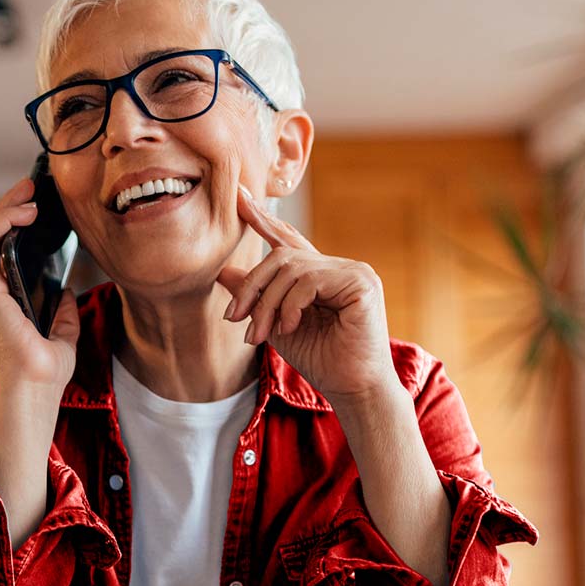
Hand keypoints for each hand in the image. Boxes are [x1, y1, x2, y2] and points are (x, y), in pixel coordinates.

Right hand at [0, 177, 80, 397]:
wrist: (31, 393)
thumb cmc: (41, 376)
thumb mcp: (60, 336)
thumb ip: (60, 313)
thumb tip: (66, 291)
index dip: (8, 227)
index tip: (31, 208)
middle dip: (6, 209)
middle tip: (29, 188)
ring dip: (4, 209)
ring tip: (28, 192)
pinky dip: (2, 221)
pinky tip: (24, 211)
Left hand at [216, 185, 397, 404]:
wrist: (353, 388)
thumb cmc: (321, 360)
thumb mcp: (276, 326)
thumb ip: (255, 297)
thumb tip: (223, 271)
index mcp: (320, 275)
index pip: (288, 240)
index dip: (263, 219)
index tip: (239, 197)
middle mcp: (338, 266)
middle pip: (281, 255)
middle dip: (252, 286)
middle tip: (234, 318)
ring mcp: (352, 271)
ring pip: (291, 267)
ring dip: (267, 303)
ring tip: (260, 334)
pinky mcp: (361, 281)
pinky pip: (309, 280)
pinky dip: (290, 305)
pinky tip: (290, 327)